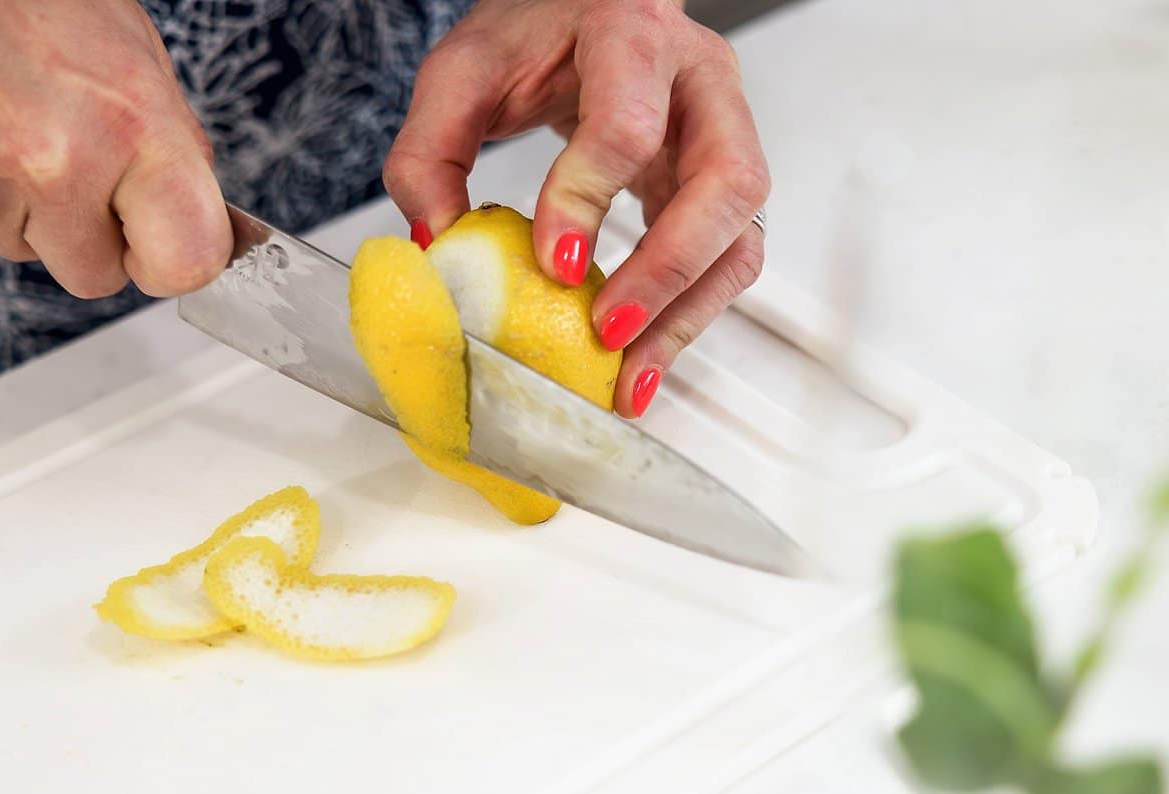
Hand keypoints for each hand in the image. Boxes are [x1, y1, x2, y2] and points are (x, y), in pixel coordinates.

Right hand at [0, 0, 230, 297]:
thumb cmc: (58, 14)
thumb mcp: (148, 72)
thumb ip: (177, 156)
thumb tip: (198, 219)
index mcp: (138, 130)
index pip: (185, 263)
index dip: (180, 264)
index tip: (170, 244)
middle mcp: (63, 163)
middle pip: (98, 278)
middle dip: (103, 243)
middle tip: (99, 183)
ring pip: (39, 255)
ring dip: (48, 219)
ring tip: (43, 144)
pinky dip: (5, 199)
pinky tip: (9, 142)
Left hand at [385, 0, 769, 417]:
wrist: (591, 8)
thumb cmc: (537, 32)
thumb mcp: (465, 70)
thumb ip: (430, 148)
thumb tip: (439, 245)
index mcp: (633, 33)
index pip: (629, 124)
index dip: (589, 199)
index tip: (552, 264)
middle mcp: (701, 82)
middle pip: (727, 184)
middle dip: (667, 271)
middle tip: (607, 331)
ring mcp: (727, 132)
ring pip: (742, 234)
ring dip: (688, 314)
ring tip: (632, 377)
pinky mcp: (724, 183)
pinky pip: (730, 258)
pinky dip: (690, 315)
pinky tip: (644, 358)